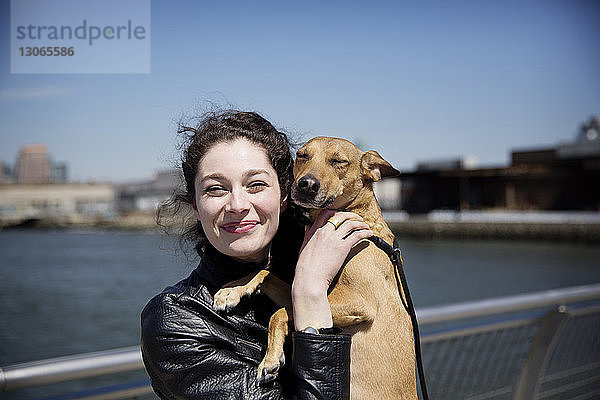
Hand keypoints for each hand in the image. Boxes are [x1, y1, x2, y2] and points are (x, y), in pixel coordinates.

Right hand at [291, 210, 372, 330]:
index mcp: (314, 231)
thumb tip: (307, 226)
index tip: (343, 215)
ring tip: (366, 226)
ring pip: (350, 224)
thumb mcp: (303, 247)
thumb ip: (307, 235)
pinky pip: (357, 235)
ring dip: (361, 223)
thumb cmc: (305, 267)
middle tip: (358, 218)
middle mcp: (324, 232)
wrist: (309, 279)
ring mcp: (334, 239)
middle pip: (340, 216)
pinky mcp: (342, 247)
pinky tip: (370, 234)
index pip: (326, 213)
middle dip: (351, 215)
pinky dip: (365, 233)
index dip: (336, 212)